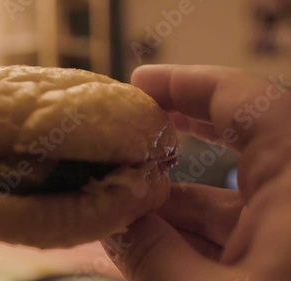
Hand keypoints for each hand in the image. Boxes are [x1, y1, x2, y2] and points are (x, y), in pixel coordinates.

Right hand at [101, 65, 290, 279]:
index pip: (248, 102)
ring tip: (120, 201)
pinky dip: (191, 233)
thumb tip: (108, 221)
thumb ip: (150, 252)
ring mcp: (290, 232)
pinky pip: (237, 234)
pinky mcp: (283, 260)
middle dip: (183, 131)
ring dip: (173, 199)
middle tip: (133, 123)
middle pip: (241, 142)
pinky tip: (148, 239)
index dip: (189, 84)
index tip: (139, 83)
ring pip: (229, 200)